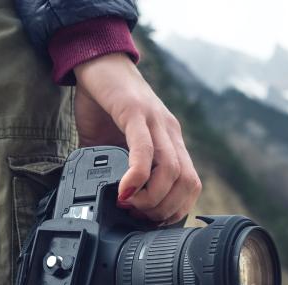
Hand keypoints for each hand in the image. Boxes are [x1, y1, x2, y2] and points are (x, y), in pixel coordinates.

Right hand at [74, 53, 201, 223]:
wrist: (97, 61)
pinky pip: (145, 150)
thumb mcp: (114, 145)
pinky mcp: (136, 112)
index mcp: (170, 142)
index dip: (177, 209)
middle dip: (165, 209)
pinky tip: (124, 190)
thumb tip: (107, 203)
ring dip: (152, 197)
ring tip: (130, 205)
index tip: (153, 221)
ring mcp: (156, 122)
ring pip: (172, 171)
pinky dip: (137, 177)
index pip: (191, 184)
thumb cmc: (105, 104)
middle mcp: (170, 133)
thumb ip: (118, 170)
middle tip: (139, 216)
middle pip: (187, 182)